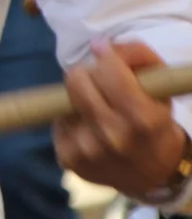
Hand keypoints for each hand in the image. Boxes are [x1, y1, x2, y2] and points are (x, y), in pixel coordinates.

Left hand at [55, 40, 189, 197]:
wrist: (154, 173)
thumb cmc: (156, 122)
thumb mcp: (161, 89)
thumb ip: (138, 57)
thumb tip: (100, 45)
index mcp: (143, 119)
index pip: (109, 72)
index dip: (105, 56)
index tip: (103, 50)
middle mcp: (113, 137)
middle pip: (77, 80)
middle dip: (88, 74)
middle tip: (99, 82)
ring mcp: (87, 150)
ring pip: (63, 99)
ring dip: (77, 98)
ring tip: (96, 107)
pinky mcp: (68, 158)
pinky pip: (58, 121)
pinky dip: (70, 119)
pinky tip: (88, 127)